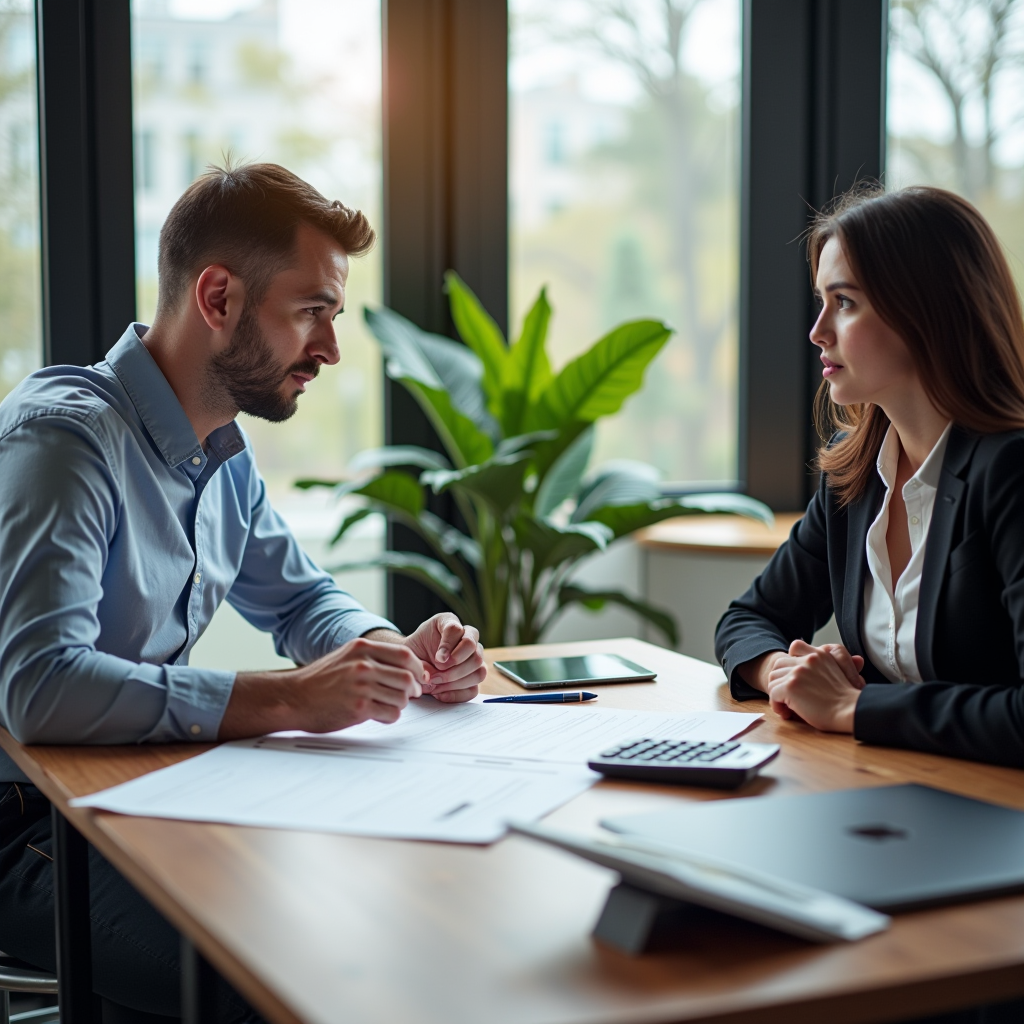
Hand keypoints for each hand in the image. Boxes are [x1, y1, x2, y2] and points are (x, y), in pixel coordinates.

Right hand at [220, 637, 426, 737]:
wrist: (293, 697)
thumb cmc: (319, 679)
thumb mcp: (346, 655)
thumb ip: (374, 657)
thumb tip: (407, 665)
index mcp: (362, 648)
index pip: (405, 655)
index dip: (418, 668)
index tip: (421, 677)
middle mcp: (363, 665)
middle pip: (407, 677)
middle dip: (414, 689)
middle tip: (412, 694)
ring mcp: (361, 687)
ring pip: (402, 697)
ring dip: (401, 703)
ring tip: (388, 703)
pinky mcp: (359, 708)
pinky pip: (391, 713)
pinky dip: (390, 716)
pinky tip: (379, 714)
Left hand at [402, 612, 486, 703]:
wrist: (412, 663)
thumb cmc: (414, 651)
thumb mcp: (413, 645)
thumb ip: (424, 653)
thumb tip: (437, 668)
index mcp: (452, 624)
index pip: (458, 631)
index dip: (448, 646)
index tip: (437, 658)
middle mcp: (469, 639)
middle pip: (475, 653)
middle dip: (454, 668)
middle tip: (435, 675)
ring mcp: (475, 659)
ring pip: (479, 672)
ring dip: (456, 682)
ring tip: (436, 684)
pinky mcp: (472, 678)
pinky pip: (473, 689)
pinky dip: (456, 694)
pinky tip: (440, 693)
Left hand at [763, 640, 864, 732]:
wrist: (851, 711)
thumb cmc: (845, 699)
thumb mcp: (837, 672)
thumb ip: (822, 667)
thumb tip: (835, 664)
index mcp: (819, 654)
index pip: (795, 647)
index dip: (789, 663)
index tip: (793, 678)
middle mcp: (807, 660)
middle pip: (778, 665)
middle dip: (779, 682)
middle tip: (787, 698)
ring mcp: (798, 672)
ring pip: (772, 680)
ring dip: (777, 694)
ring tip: (787, 707)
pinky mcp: (791, 686)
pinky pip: (772, 694)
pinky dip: (776, 705)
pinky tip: (786, 713)